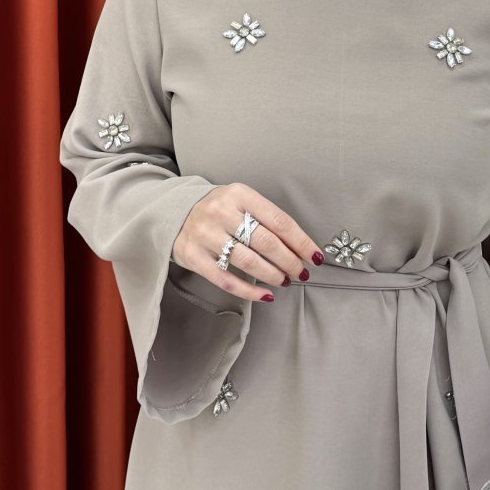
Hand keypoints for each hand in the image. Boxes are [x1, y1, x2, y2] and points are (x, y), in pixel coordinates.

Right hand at [172, 183, 325, 302]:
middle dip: (289, 261)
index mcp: (239, 194)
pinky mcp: (194, 256)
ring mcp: (206, 234)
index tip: (315, 256)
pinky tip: (265, 294)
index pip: (279, 220)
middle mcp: (221, 212)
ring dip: (272, 275)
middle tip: (301, 272)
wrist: (175, 212)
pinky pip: (226, 279)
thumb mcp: (240, 201)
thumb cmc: (219, 210)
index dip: (301, 241)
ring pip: (248, 261)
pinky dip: (249, 290)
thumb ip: (265, 218)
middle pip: (265, 242)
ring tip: (285, 281)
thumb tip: (299, 247)